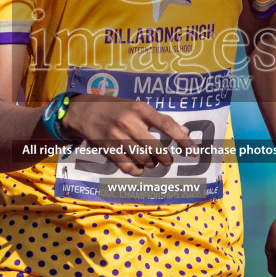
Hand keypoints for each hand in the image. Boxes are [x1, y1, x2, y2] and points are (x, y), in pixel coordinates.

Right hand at [57, 95, 193, 173]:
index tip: (193, 151)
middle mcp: (129, 122)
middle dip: (165, 158)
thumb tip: (184, 132)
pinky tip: (138, 166)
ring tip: (150, 161)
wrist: (82, 111)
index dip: (182, 140)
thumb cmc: (115, 108)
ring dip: (151, 164)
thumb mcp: (136, 106)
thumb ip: (159, 119)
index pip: (167, 125)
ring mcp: (117, 137)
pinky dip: (137, 170)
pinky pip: (128, 167)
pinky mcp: (107, 149)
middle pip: (156, 148)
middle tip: (166, 160)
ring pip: (143, 159)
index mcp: (139, 108)